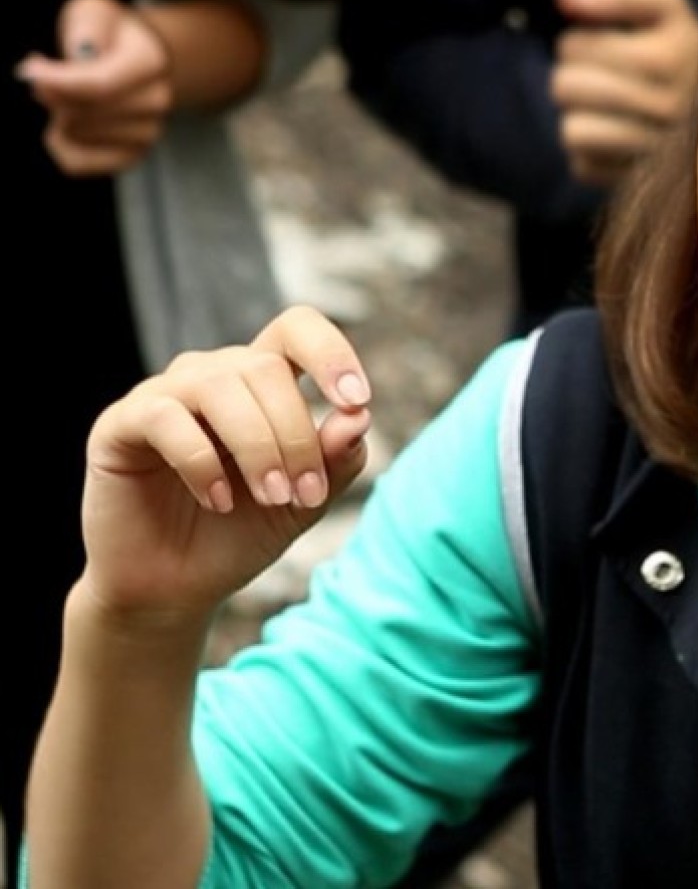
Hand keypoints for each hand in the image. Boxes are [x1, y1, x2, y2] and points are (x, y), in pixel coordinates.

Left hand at [16, 0, 173, 176]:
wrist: (141, 59)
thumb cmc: (109, 33)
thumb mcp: (95, 11)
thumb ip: (86, 28)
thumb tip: (74, 61)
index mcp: (152, 63)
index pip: (99, 85)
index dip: (56, 81)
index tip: (28, 70)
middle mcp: (157, 102)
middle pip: (81, 114)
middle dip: (52, 95)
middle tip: (47, 77)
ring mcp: (148, 133)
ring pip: (75, 136)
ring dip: (57, 116)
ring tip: (67, 96)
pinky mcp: (131, 156)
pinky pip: (75, 164)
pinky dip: (59, 145)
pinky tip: (63, 124)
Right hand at [77, 305, 372, 622]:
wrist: (174, 588)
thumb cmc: (241, 534)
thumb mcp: (304, 501)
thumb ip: (336, 460)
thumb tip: (359, 418)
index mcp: (260, 381)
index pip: (296, 329)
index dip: (331, 352)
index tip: (357, 401)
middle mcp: (212, 375)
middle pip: (266, 368)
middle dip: (296, 434)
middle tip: (305, 493)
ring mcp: (163, 394)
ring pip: (220, 386)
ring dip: (258, 446)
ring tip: (271, 496)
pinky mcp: (120, 423)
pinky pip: (166, 418)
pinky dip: (201, 461)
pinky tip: (218, 501)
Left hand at [551, 0, 697, 187]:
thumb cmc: (688, 59)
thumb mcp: (668, 11)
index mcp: (670, 56)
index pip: (574, 47)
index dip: (578, 44)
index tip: (604, 51)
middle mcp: (669, 107)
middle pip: (566, 87)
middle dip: (572, 78)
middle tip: (596, 80)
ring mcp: (657, 152)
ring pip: (571, 130)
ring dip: (577, 117)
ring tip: (602, 110)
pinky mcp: (640, 185)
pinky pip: (582, 165)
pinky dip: (590, 153)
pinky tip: (615, 142)